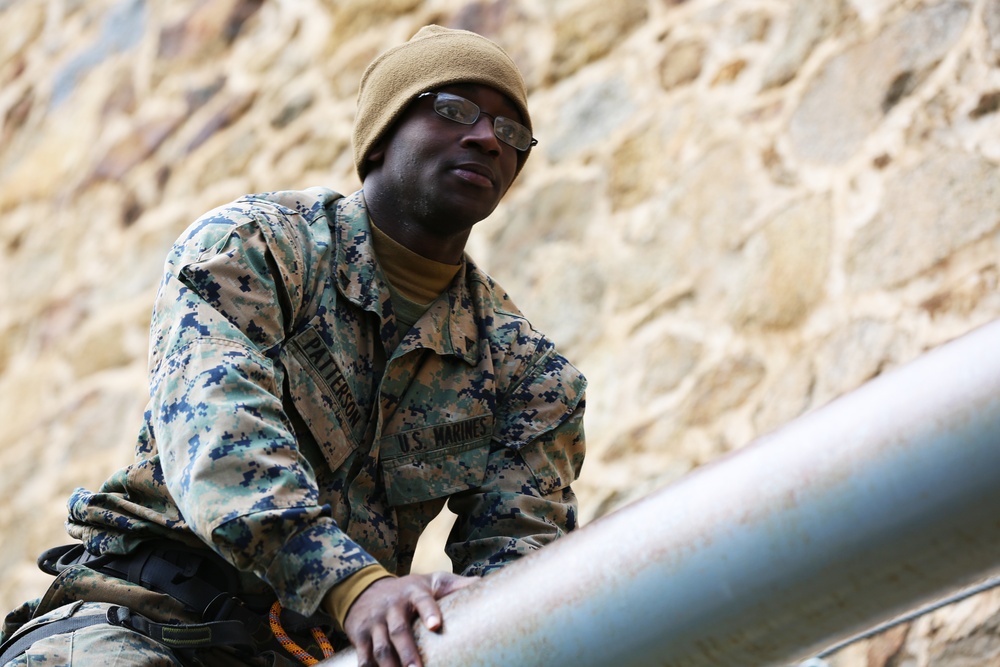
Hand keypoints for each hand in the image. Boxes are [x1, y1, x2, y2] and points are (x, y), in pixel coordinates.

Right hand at [343, 572, 476, 666]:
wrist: (364, 588)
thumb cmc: (408, 589)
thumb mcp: (432, 581)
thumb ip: (456, 585)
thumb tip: (483, 583)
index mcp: (413, 592)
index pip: (422, 601)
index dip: (429, 612)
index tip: (435, 625)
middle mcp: (392, 606)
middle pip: (399, 631)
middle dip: (408, 652)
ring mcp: (375, 622)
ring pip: (380, 647)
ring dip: (389, 666)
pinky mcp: (360, 635)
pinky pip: (363, 656)